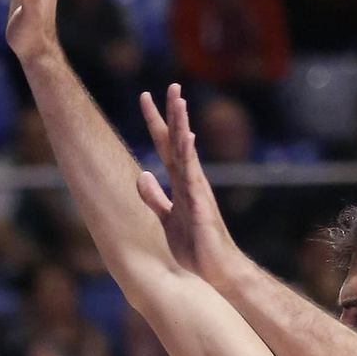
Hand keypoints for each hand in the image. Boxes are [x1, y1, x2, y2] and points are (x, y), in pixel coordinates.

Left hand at [137, 84, 240, 288]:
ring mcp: (197, 191)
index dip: (155, 123)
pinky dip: (189, 157)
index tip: (146, 98)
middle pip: (178, 141)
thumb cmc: (194, 247)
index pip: (165, 146)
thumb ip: (155, 197)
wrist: (214, 271)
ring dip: (182, 125)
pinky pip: (193, 178)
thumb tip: (142, 174)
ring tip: (179, 100)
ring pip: (187, 152)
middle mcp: (190, 181)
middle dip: (172, 113)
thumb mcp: (167, 219)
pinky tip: (186, 138)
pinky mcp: (201, 206)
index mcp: (180, 183)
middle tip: (169, 84)